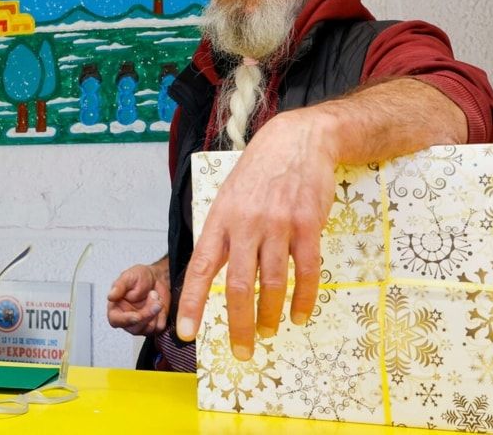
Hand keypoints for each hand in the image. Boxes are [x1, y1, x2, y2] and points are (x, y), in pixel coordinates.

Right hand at [106, 260, 170, 335]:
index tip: (137, 316)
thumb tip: (110, 296)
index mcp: (116, 308)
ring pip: (148, 329)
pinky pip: (159, 327)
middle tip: (153, 295)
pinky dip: (161, 315)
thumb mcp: (128, 277)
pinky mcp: (153, 325)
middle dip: (146, 314)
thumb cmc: (139, 277)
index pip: (115, 321)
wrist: (156, 278)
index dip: (125, 320)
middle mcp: (127, 319)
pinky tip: (159, 303)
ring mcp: (141, 324)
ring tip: (155, 294)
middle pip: (134, 328)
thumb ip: (119, 286)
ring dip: (155, 311)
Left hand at [175, 108, 338, 359]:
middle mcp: (246, 225)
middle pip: (238, 286)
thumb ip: (221, 234)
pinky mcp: (307, 226)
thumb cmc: (258, 173)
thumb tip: (210, 273)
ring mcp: (278, 225)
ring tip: (268, 333)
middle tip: (241, 351)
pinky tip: (298, 315)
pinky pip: (306, 272)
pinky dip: (303, 300)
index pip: (200, 268)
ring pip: (272, 284)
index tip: (185, 332)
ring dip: (270, 316)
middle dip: (238, 325)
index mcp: (220, 220)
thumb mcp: (228, 197)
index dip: (192, 303)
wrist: (297, 141)